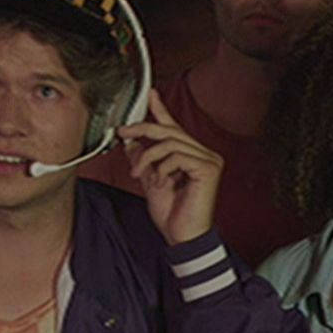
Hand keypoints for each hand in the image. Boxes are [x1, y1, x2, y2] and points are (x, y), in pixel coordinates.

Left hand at [119, 89, 222, 245]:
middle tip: (123, 133)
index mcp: (192, 155)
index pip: (174, 127)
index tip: (150, 95)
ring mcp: (209, 160)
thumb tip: (131, 141)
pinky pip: (177, 156)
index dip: (160, 110)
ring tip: (139, 174)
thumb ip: (144, 159)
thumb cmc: (172, 214)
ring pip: (170, 142)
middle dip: (142, 130)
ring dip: (148, 157)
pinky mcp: (208, 169)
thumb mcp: (150, 179)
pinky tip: (160, 181)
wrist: (181, 237)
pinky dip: (161, 167)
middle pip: (169, 131)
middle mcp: (204, 154)